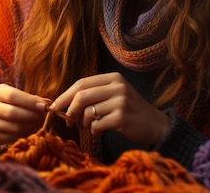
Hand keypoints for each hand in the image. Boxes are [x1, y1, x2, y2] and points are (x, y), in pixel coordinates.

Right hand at [0, 83, 48, 143]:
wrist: (5, 112)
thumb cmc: (19, 101)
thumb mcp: (25, 95)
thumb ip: (36, 99)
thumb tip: (49, 105)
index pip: (12, 95)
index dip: (29, 102)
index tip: (43, 106)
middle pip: (11, 113)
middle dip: (31, 115)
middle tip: (44, 116)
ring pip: (13, 127)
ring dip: (31, 126)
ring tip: (40, 122)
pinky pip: (12, 138)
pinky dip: (25, 135)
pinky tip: (32, 129)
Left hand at [48, 72, 170, 145]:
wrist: (155, 125)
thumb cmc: (129, 111)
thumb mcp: (114, 95)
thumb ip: (94, 94)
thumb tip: (63, 103)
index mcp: (113, 78)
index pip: (82, 83)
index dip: (65, 95)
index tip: (54, 106)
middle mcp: (117, 87)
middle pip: (81, 96)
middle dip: (70, 110)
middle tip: (69, 121)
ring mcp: (121, 101)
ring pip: (88, 112)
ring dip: (84, 123)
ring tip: (92, 126)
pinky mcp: (122, 118)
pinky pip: (96, 125)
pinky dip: (94, 131)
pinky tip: (100, 132)